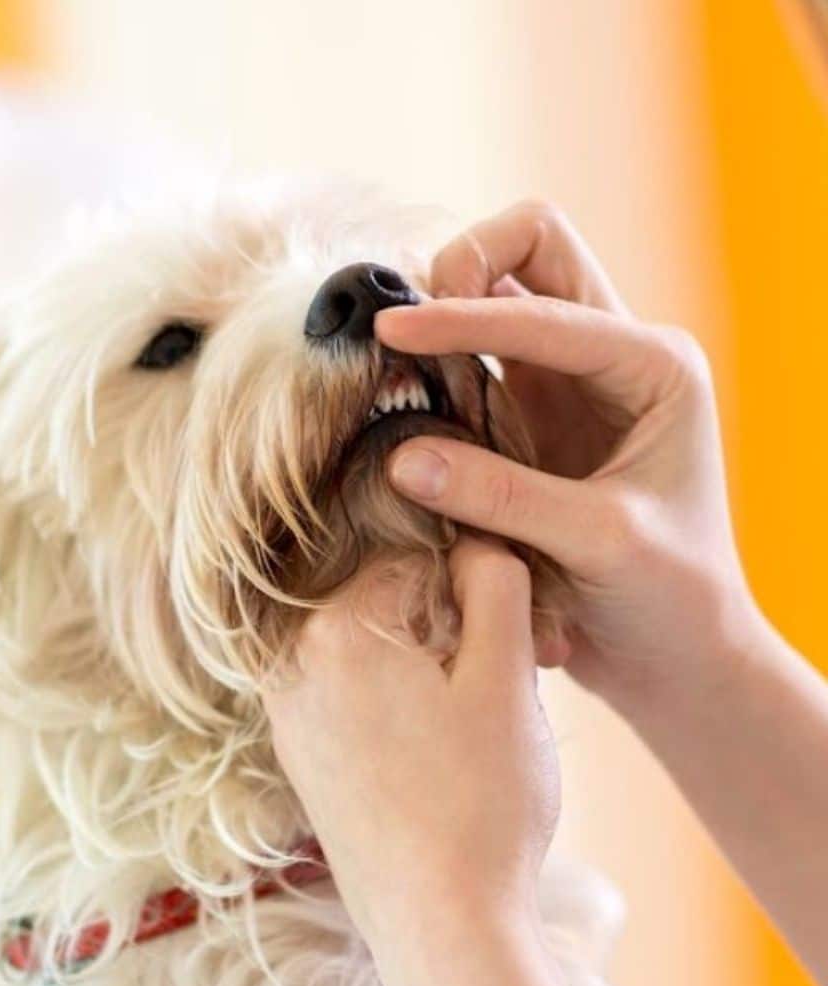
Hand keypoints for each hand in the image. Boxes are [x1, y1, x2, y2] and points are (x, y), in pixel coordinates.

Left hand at [263, 533, 665, 985]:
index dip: (478, 597)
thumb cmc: (483, 804)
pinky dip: (397, 716)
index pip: (419, 563)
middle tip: (496, 697)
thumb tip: (475, 544)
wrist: (441, 929)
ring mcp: (289, 720)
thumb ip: (494, 587)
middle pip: (388, 610)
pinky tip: (437, 764)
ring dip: (426, 677)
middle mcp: (292, 667)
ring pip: (373, 660)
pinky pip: (353, 706)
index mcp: (336, 629)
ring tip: (470, 738)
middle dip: (447, 636)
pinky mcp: (302, 766)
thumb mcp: (508, 680)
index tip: (512, 648)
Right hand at [377, 200, 760, 724]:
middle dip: (466, 265)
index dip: (464, 317)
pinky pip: (472, 364)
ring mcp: (566, 385)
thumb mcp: (596, 543)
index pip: (544, 309)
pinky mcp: (528, 422)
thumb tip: (400, 455)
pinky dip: (435, 367)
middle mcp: (612, 358)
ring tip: (394, 362)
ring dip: (445, 313)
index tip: (393, 332)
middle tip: (409, 329)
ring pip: (497, 293)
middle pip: (531, 247)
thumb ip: (503, 496)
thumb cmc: (667, 598)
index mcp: (652, 365)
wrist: (677, 654)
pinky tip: (406, 402)